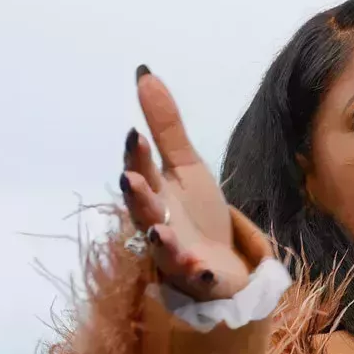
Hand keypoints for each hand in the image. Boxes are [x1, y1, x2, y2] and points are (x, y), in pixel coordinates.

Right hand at [120, 67, 252, 300]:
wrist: (223, 264)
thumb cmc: (198, 216)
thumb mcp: (186, 165)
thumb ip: (165, 126)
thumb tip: (144, 73)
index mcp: (154, 193)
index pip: (141, 171)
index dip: (136, 156)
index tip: (134, 135)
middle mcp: (157, 223)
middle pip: (143, 210)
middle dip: (137, 196)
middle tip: (130, 179)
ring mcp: (175, 254)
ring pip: (163, 247)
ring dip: (159, 238)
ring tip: (158, 229)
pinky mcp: (197, 279)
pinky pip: (195, 278)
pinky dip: (197, 274)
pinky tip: (202, 268)